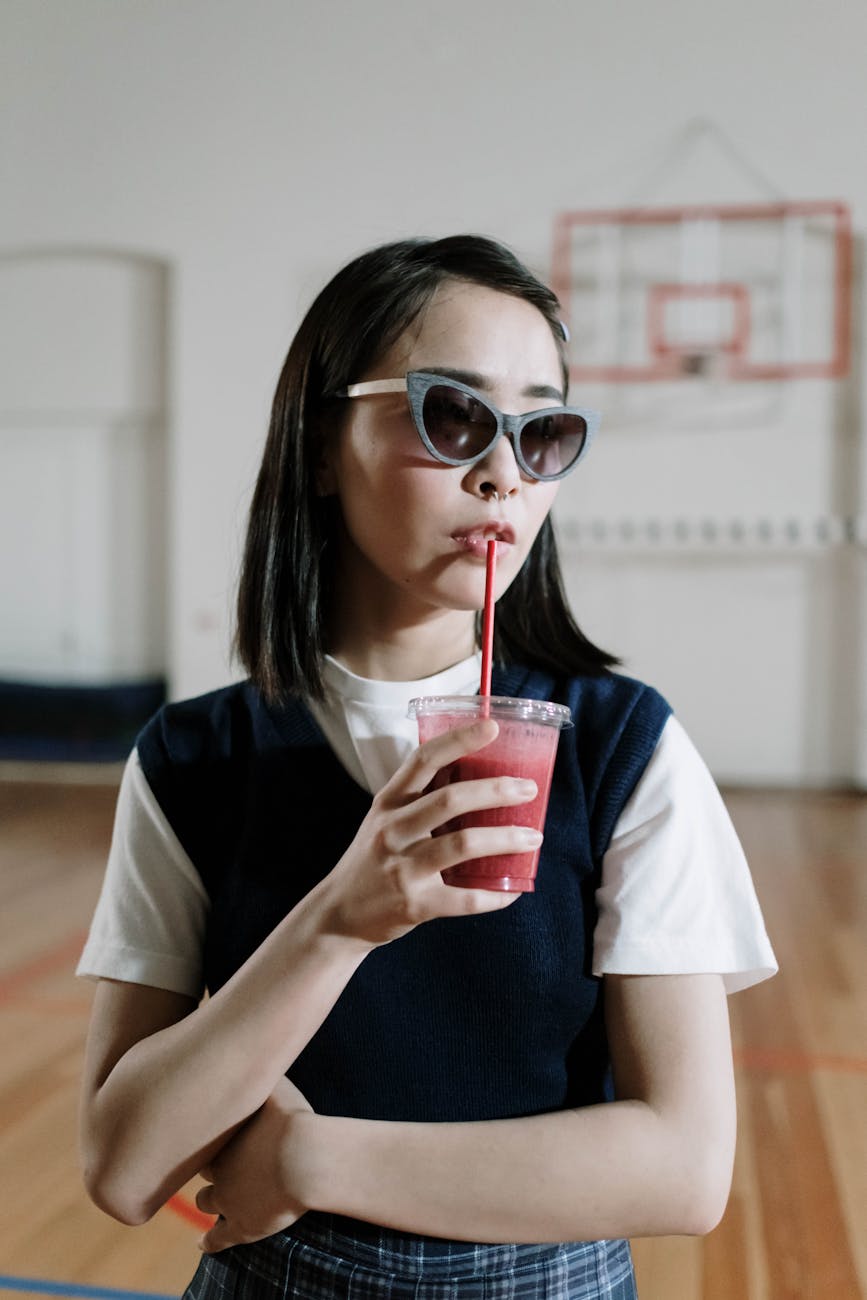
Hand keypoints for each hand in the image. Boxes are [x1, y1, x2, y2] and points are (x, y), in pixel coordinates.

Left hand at [196, 1077, 312, 1253]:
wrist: (306, 1161)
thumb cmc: (294, 1120)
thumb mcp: (278, 1087)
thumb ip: (265, 1074)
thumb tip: (257, 1047)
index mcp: (223, 1138)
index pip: (203, 1138)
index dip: (208, 1135)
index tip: (211, 1130)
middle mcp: (218, 1170)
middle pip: (205, 1168)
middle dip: (209, 1164)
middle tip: (213, 1159)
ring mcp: (228, 1201)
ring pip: (207, 1201)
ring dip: (209, 1199)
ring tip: (208, 1200)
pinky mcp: (242, 1227)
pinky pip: (217, 1238)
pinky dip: (209, 1241)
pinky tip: (202, 1242)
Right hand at [321, 719, 540, 945]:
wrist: (340, 914)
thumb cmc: (373, 860)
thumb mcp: (385, 820)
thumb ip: (420, 798)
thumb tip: (477, 773)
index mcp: (388, 802)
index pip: (424, 760)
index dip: (459, 740)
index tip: (492, 727)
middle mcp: (392, 830)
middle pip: (450, 800)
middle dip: (496, 791)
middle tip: (528, 789)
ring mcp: (403, 869)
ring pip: (463, 845)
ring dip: (505, 839)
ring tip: (533, 837)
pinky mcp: (416, 905)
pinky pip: (466, 898)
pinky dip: (496, 893)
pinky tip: (514, 887)